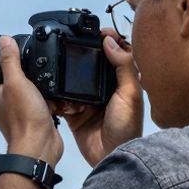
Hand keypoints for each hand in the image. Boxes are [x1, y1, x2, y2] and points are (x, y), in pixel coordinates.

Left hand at [0, 36, 62, 165]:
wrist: (39, 147)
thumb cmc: (24, 121)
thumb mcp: (17, 82)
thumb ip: (10, 60)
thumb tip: (4, 41)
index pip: (7, 72)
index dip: (21, 69)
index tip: (29, 72)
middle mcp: (6, 105)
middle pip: (25, 82)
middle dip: (37, 83)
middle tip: (39, 89)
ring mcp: (21, 114)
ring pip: (38, 94)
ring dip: (46, 95)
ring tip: (46, 100)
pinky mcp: (36, 121)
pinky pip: (47, 106)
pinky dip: (52, 105)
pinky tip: (53, 108)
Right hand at [55, 29, 142, 167]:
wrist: (111, 157)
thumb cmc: (127, 129)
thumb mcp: (130, 94)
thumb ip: (123, 66)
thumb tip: (111, 41)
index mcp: (122, 81)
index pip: (116, 53)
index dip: (108, 40)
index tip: (98, 32)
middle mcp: (105, 89)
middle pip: (92, 63)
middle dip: (82, 55)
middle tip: (73, 44)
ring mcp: (89, 100)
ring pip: (74, 79)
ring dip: (67, 75)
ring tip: (62, 68)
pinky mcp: (75, 113)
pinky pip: (62, 99)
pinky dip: (58, 96)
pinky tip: (58, 94)